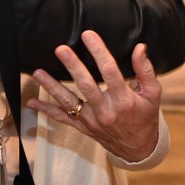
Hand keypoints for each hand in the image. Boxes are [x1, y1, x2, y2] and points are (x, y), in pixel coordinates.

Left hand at [27, 30, 160, 162]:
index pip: (110, 72)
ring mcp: (92, 121)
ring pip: (68, 102)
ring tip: (38, 72)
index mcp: (124, 100)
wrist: (139, 149)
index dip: (99, 52)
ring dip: (51, 87)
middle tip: (61, 49)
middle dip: (73, 66)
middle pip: (86, 86)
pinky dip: (46, 110)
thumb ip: (145, 70)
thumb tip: (140, 47)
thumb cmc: (145, 117)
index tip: (88, 35)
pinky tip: (32, 101)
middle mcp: (106, 111)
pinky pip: (62, 118)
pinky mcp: (83, 127)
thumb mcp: (153, 94)